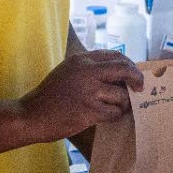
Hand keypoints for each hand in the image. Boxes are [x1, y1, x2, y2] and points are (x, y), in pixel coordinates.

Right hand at [21, 51, 143, 141]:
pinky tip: (108, 116)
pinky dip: (115, 115)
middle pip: (124, 69)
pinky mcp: (89, 110)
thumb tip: (118, 72)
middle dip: (137, 78)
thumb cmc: (49, 96)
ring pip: (121, 95)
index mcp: (81, 59)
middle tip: (141, 88)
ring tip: (116, 107)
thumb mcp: (67, 71)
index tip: (133, 74)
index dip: (129, 65)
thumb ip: (89, 69)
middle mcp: (86, 72)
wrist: (30, 115)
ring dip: (123, 103)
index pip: (115, 55)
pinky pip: (113, 112)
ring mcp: (88, 91)